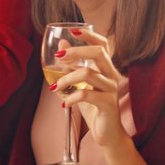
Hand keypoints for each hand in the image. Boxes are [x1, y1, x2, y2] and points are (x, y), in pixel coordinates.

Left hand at [54, 29, 129, 148]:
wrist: (106, 133)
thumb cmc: (92, 106)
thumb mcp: (79, 83)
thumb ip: (72, 65)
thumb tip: (61, 45)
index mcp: (106, 68)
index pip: (103, 45)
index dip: (90, 35)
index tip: (73, 31)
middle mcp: (112, 75)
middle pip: (99, 53)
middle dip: (76, 51)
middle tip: (57, 57)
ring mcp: (112, 89)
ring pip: (88, 73)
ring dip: (66, 78)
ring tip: (53, 87)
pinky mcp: (108, 104)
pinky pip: (87, 95)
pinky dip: (70, 98)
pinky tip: (63, 103)